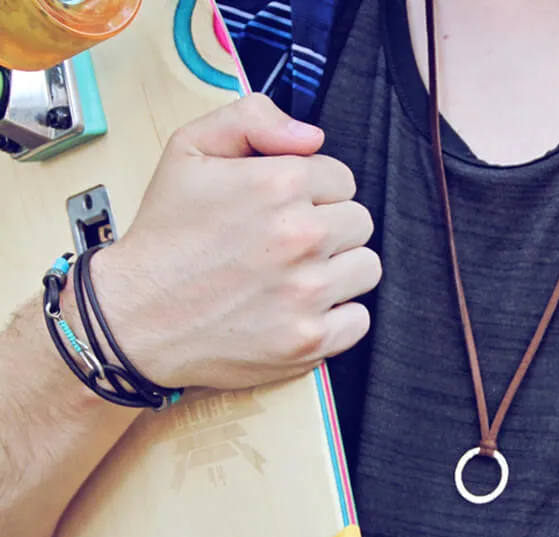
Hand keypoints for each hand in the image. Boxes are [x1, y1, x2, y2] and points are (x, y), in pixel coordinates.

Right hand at [90, 94, 380, 389]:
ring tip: (296, 276)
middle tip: (288, 244)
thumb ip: (252, 119)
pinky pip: (359, 320)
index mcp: (278, 184)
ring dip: (339, 271)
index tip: (286, 209)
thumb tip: (312, 136)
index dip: (315, 192)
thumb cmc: (165, 237)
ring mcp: (308, 292)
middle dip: (330, 228)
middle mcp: (300, 237)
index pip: (343, 179)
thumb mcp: (188, 150)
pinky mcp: (310, 340)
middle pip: (359, 222)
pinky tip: (301, 310)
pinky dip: (337, 318)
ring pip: (366, 268)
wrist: (136, 317)